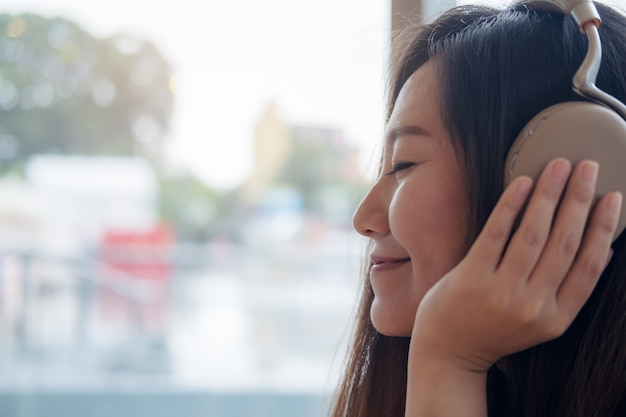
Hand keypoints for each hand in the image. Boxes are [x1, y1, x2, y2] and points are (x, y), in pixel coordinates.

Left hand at [410, 158, 621, 371]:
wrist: (448, 351)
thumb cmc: (494, 330)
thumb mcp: (538, 321)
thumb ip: (564, 290)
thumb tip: (599, 248)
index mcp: (557, 317)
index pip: (590, 265)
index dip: (604, 228)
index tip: (614, 198)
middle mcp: (533, 306)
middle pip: (564, 243)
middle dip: (580, 200)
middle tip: (588, 168)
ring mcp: (500, 292)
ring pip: (534, 234)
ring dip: (550, 195)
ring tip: (559, 166)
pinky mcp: (471, 278)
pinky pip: (496, 233)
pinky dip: (511, 205)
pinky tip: (523, 183)